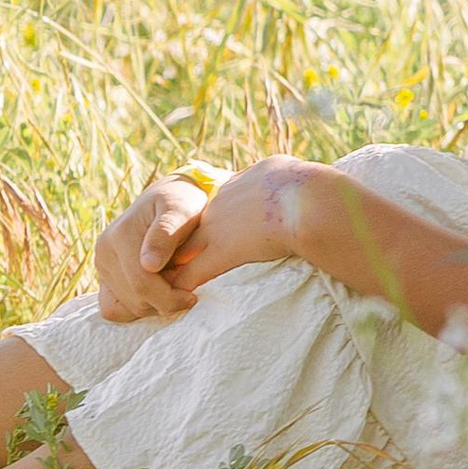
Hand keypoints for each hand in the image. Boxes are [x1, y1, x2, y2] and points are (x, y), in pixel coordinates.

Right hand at [93, 172, 219, 322]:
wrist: (169, 197)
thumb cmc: (181, 202)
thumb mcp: (180, 209)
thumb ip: (166, 233)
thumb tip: (148, 265)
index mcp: (121, 235)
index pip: (142, 284)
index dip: (169, 298)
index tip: (192, 297)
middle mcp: (104, 251)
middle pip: (135, 299)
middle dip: (164, 303)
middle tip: (187, 292)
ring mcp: (102, 264)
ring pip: (125, 308)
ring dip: (153, 305)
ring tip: (172, 286)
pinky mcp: (104, 276)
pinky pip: (112, 308)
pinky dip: (135, 309)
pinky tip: (156, 295)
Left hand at [169, 157, 326, 292]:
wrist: (302, 198)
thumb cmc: (302, 184)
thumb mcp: (281, 170)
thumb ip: (273, 176)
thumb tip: (282, 175)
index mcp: (234, 187)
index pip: (211, 209)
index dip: (205, 225)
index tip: (202, 238)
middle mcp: (219, 207)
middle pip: (187, 228)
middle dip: (178, 245)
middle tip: (170, 262)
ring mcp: (217, 230)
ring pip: (181, 252)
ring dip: (173, 268)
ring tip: (165, 284)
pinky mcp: (221, 254)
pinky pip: (190, 274)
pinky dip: (181, 287)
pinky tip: (176, 299)